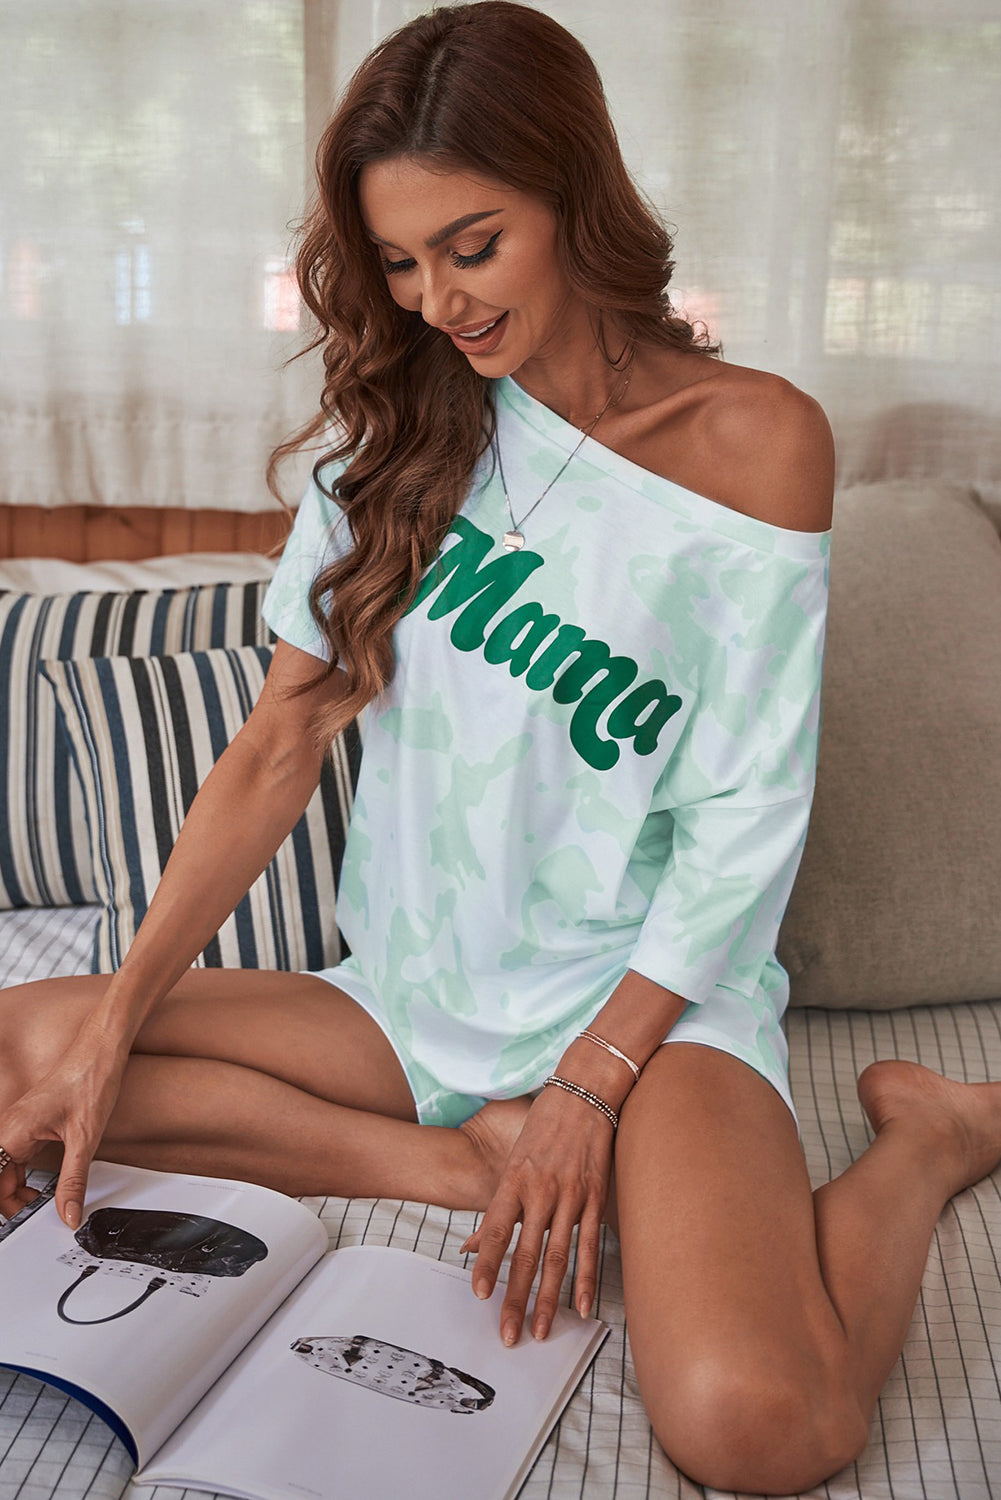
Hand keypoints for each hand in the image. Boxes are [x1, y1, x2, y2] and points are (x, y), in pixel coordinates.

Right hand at [0, 1020, 127, 1228]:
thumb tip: (68, 1214)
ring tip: (37, 1206)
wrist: (101, 1050)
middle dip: (9, 1202)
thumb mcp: (84, 1140)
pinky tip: (40, 1185)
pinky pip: (17, 1155)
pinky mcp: (30, 1121)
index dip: (4, 1207)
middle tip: (30, 1219)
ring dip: (15, 1189)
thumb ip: (73, 1182)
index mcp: (13, 1132)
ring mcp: (18, 1123)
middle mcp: (9, 1127)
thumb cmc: (90, 1080)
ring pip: (5, 1167)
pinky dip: (23, 1174)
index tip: (16, 1222)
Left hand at [461, 1084, 613, 1345]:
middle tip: (508, 1334)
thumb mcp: (513, 1161)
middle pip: (525, 1255)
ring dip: (549, 1299)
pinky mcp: (595, 1198)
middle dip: (516, 1299)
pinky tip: (583, 1306)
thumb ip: (497, 1209)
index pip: (497, 1231)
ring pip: (557, 1258)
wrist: (585, 1092)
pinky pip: (590, 1245)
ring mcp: (571, 1196)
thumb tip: (472, 1245)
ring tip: (541, 1330)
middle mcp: (540, 1190)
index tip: (480, 1296)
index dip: (488, 1265)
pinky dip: (587, 1279)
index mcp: (514, 1180)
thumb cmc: (544, 1125)